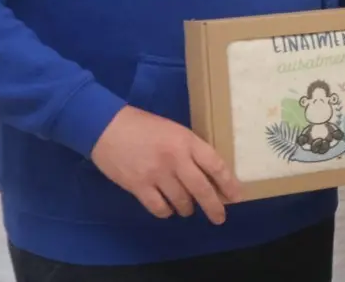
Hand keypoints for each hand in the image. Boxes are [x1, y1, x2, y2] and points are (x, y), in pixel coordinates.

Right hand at [90, 106, 241, 223]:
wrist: (107, 127)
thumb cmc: (143, 126)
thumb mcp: (174, 130)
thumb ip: (190, 149)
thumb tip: (207, 173)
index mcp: (187, 141)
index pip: (215, 165)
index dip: (229, 183)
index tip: (237, 196)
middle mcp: (175, 159)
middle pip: (201, 189)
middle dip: (214, 206)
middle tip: (219, 217)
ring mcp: (157, 174)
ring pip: (181, 201)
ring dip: (187, 208)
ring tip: (188, 208)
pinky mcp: (138, 186)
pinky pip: (159, 208)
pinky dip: (166, 211)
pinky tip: (167, 208)